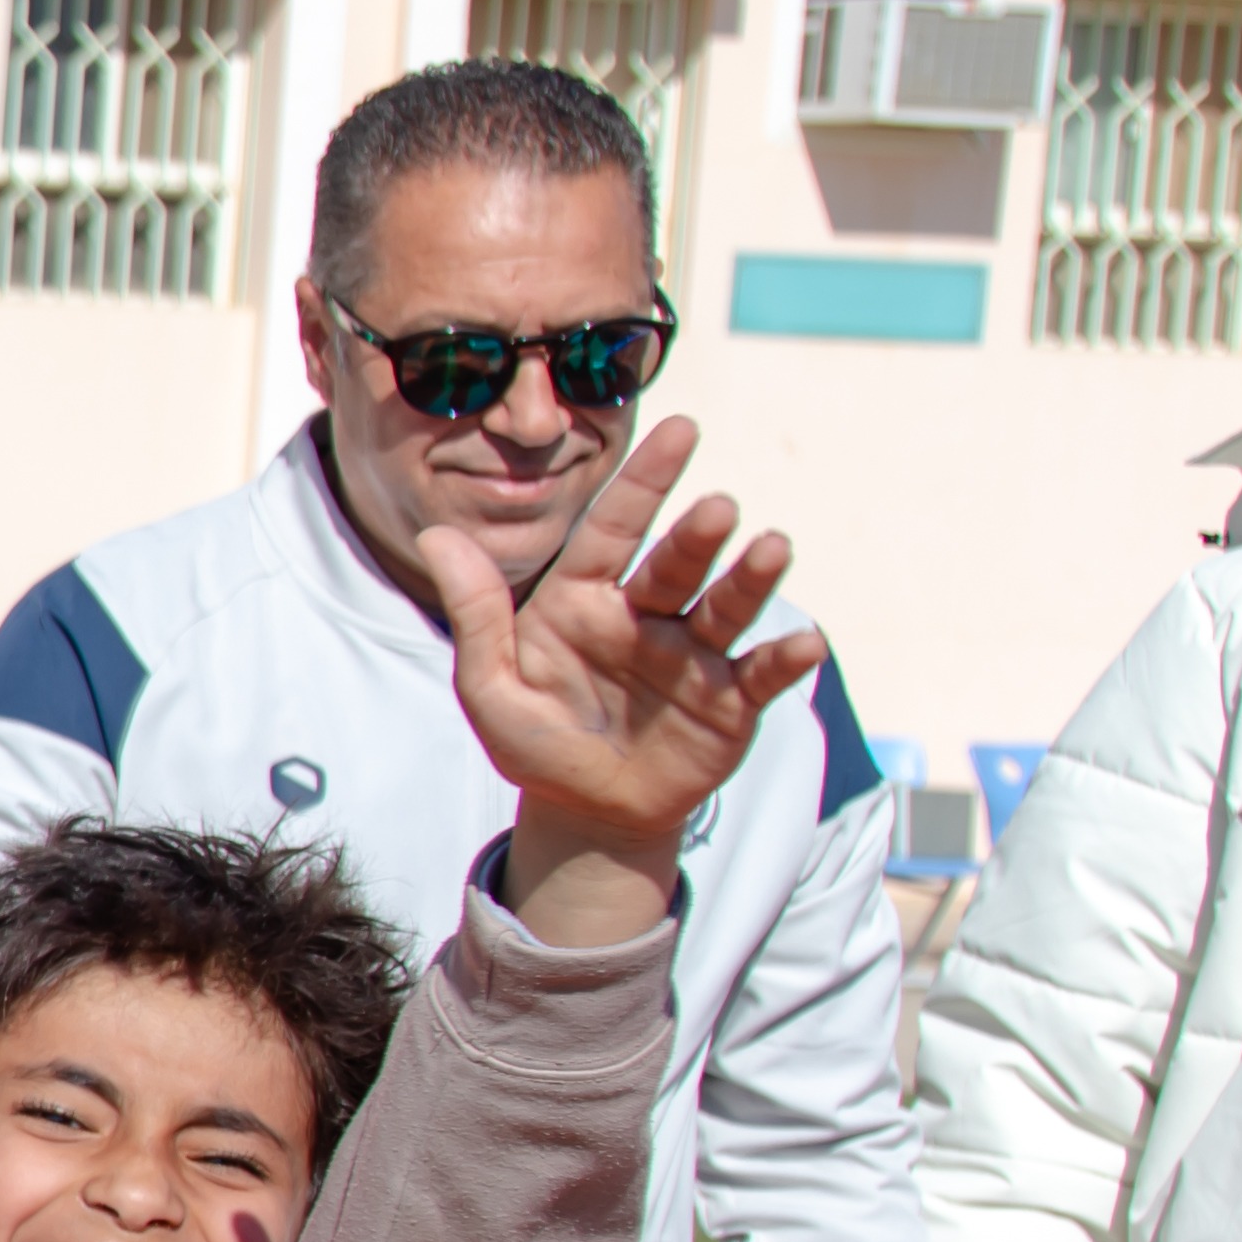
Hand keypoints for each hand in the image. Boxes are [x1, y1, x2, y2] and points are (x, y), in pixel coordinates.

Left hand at [421, 413, 818, 942]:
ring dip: (752, 578)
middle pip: (676, 564)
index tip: (681, 428)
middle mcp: (647, 615)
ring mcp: (694, 654)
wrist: (587, 814)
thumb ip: (475, 614)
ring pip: (727, 606)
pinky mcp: (731, 701)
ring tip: (774, 547)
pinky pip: (762, 673)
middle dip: (697, 535)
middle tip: (718, 508)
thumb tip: (436, 534)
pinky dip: (787, 658)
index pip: (614, 528)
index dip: (646, 480)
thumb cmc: (536, 740)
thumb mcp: (490, 686)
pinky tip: (806, 642)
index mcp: (585, 598)